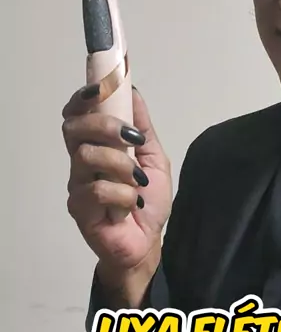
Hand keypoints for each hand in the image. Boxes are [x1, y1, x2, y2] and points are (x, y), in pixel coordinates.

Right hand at [63, 84, 171, 274]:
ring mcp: (77, 185)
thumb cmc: (147, 201)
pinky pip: (96, 190)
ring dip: (120, 165)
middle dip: (105, 126)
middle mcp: (80, 162)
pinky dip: (122, 195)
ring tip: (138, 181)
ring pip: (86, 156)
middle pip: (74, 128)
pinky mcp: (79, 209)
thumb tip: (133, 91)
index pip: (76, 114)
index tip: (101, 88)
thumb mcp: (154, 158)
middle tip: (132, 138)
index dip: (83, 98)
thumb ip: (143, 128)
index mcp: (96, 146)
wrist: (147, 242)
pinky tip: (131, 206)